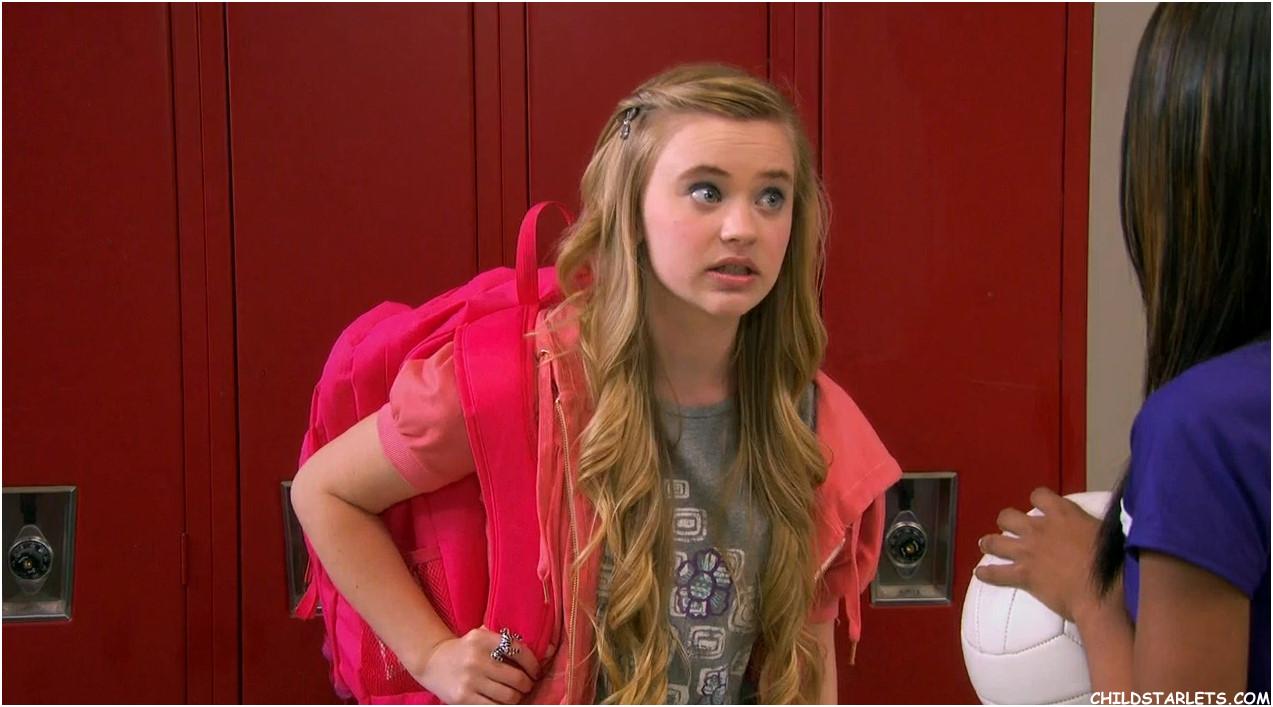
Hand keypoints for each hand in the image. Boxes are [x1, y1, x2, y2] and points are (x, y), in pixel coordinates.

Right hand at [413, 626, 542, 704]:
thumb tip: (548, 650)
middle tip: (527, 686)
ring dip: (517, 698)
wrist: (432, 661)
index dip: (534, 665)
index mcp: (483, 639)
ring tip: (515, 694)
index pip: (520, 652)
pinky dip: (503, 706)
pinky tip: (502, 701)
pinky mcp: (463, 698)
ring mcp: (469, 680)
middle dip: (528, 685)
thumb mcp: (482, 636)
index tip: (535, 672)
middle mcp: (476, 659)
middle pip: (517, 678)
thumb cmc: (465, 649)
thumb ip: (508, 642)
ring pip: (508, 697)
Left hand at [974, 487, 1103, 622]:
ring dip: (990, 543)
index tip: (1038, 506)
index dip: (1037, 500)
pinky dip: (986, 574)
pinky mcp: (1024, 574)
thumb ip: (1096, 525)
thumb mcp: (1110, 534)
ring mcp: (1029, 551)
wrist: (1103, 594)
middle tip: (1010, 529)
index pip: (1040, 495)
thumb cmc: (1115, 565)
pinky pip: (996, 573)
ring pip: (996, 541)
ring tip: (986, 544)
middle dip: (1007, 522)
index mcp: (1063, 514)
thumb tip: (1104, 522)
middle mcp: (1040, 528)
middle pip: (1009, 516)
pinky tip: (979, 573)